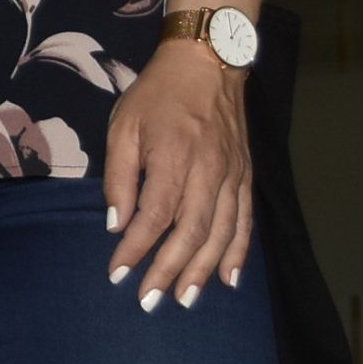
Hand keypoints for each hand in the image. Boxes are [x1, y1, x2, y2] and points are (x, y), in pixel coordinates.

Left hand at [104, 39, 252, 310]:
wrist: (208, 62)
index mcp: (174, 156)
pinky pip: (245, 222)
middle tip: (150, 301)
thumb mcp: (124, 126)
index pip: (155, 216)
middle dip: (168, 271)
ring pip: (221, 234)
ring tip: (184, 299)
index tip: (117, 274)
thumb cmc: (157, 95)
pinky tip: (228, 280)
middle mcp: (209, 171)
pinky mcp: (246, 176)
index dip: (136, 249)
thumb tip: (116, 225)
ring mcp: (232, 175)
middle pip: (191, 232)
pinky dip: (238, 254)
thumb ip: (119, 177)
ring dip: (202, 271)